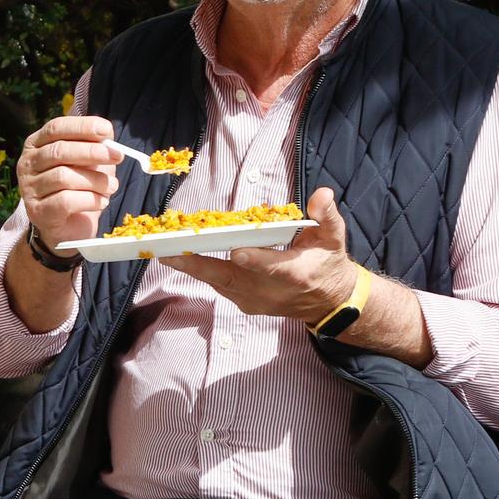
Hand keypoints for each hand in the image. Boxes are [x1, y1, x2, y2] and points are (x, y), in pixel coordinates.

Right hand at [15, 115, 119, 253]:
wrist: (69, 227)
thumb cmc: (78, 188)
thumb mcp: (88, 163)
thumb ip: (94, 147)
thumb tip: (107, 137)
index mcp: (37, 145)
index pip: (56, 128)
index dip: (82, 127)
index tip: (107, 131)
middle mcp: (27, 164)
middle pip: (59, 151)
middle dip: (92, 152)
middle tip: (117, 156)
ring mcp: (29, 188)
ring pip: (64, 177)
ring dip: (95, 181)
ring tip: (111, 187)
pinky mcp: (37, 211)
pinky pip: (66, 201)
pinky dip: (90, 200)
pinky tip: (102, 202)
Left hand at [162, 187, 359, 324]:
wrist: (328, 302)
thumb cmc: (328, 263)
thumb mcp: (334, 238)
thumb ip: (326, 216)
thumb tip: (322, 195)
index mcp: (294, 273)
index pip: (270, 267)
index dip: (253, 260)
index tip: (236, 252)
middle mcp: (270, 291)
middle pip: (230, 278)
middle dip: (199, 266)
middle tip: (169, 254)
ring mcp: (255, 300)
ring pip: (218, 283)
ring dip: (192, 268)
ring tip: (165, 252)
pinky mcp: (244, 303)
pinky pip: (218, 285)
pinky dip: (200, 271)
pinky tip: (180, 257)